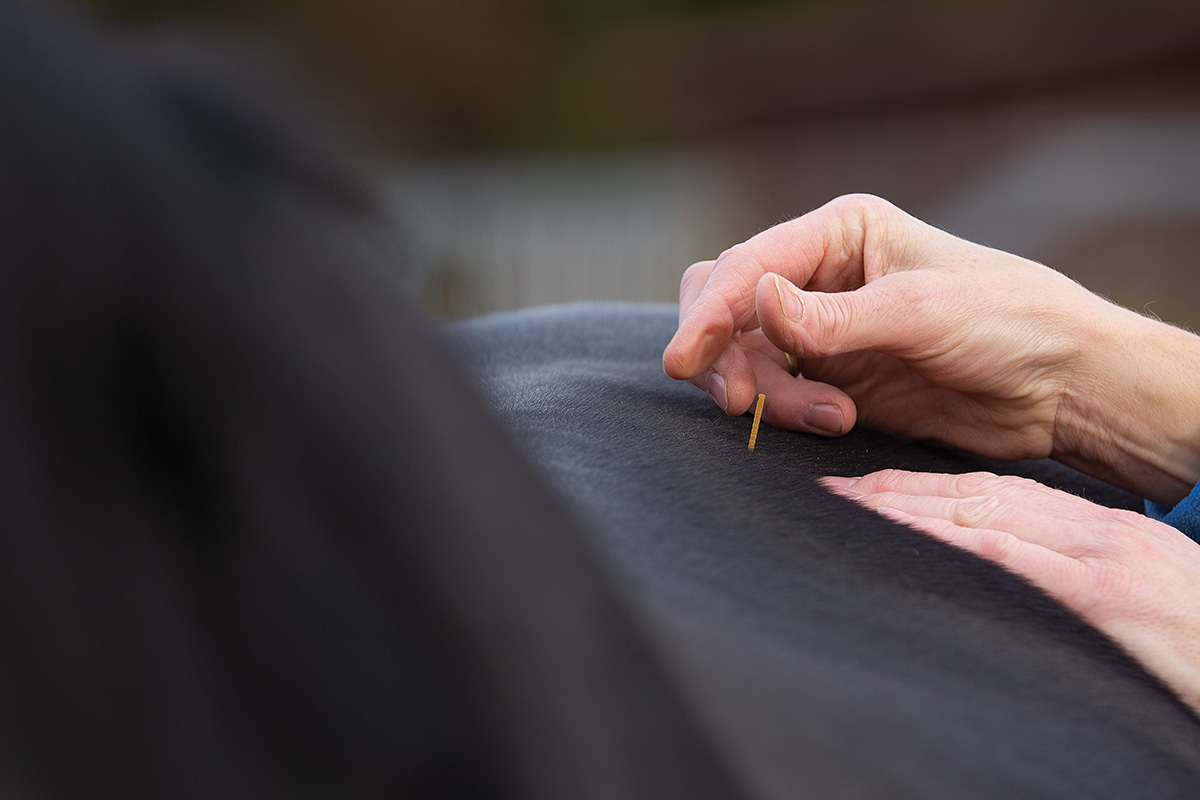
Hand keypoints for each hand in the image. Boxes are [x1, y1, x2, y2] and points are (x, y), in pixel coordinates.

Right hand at [663, 194, 1199, 505]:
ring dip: (769, 393)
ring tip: (833, 416)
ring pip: (743, 356)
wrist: (1062, 389)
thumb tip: (752, 299)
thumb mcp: (918, 312)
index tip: (684, 360)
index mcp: (840, 234)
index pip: (748, 264)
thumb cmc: (1009, 322)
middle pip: (725, 304)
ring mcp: (821, 331)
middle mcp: (819, 277)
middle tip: (741, 400)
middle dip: (726, 352)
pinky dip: (789, 412)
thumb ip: (830, 317)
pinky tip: (841, 420)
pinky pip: (776, 392)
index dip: (709, 310)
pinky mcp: (831, 380)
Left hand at [824, 469, 1199, 716]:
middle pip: (978, 494)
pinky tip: (909, 535)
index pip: (995, 494)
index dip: (926, 489)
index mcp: (1098, 532)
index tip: (870, 490)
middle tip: (836, 489)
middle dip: (901, 491)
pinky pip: (1011, 557)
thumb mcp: (1133, 601)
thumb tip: (1002, 577)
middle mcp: (1093, 532)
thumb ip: (1069, 580)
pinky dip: (954, 541)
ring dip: (910, 508)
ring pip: (985, 514)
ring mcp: (1099, 558)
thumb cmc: (1192, 640)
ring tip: (850, 504)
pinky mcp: (1101, 593)